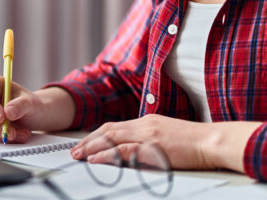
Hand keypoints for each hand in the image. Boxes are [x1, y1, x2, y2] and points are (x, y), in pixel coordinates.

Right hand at [0, 74, 44, 142]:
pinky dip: (2, 138)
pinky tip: (16, 135)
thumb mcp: (30, 102)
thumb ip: (21, 105)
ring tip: (21, 134)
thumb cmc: (29, 104)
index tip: (1, 118)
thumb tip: (8, 112)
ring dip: (1, 134)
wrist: (32, 115)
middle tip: (11, 132)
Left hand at [70, 114, 217, 169]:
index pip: (114, 127)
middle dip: (88, 141)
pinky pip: (124, 150)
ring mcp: (147, 135)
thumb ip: (147, 140)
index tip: (84, 144)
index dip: (96, 136)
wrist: (213, 141)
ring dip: (92, 148)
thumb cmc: (194, 142)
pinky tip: (95, 160)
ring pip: (111, 139)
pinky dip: (107, 154)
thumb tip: (132, 151)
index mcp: (146, 122)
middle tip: (74, 151)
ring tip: (78, 156)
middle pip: (108, 131)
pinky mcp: (153, 147)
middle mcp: (143, 125)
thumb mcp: (165, 137)